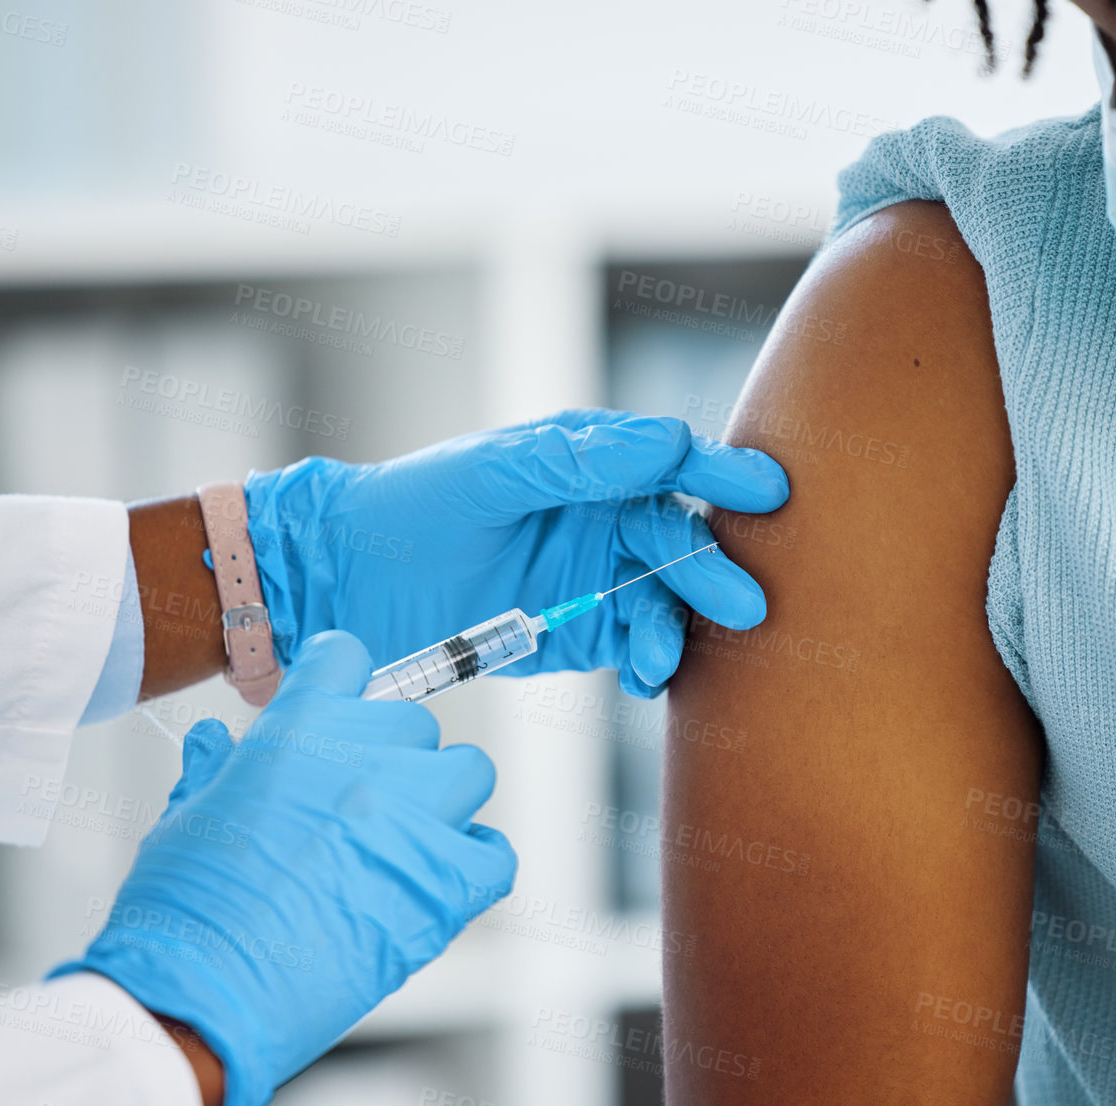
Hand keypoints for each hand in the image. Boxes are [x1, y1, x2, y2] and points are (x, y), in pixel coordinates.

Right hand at [53, 632, 514, 1105]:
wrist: (203, 995)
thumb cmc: (184, 912)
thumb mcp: (186, 818)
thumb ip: (214, 770)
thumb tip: (214, 741)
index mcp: (299, 730)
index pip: (346, 657)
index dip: (342, 684)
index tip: (342, 711)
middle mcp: (367, 759)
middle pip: (414, 723)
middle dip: (390, 757)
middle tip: (355, 808)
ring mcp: (415, 817)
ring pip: (469, 771)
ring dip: (444, 798)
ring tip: (405, 839)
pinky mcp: (448, 882)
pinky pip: (495, 852)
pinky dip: (476, 863)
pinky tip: (438, 881)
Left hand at [244, 409, 789, 697]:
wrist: (349, 586)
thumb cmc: (414, 508)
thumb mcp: (491, 474)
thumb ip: (577, 460)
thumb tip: (666, 441)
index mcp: (589, 464)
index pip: (670, 464)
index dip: (722, 474)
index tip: (766, 491)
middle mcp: (604, 517)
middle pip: (679, 539)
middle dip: (711, 570)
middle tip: (746, 602)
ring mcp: (597, 578)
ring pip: (664, 600)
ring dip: (676, 626)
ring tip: (662, 656)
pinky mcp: (582, 634)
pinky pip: (634, 646)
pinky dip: (649, 662)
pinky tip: (645, 675)